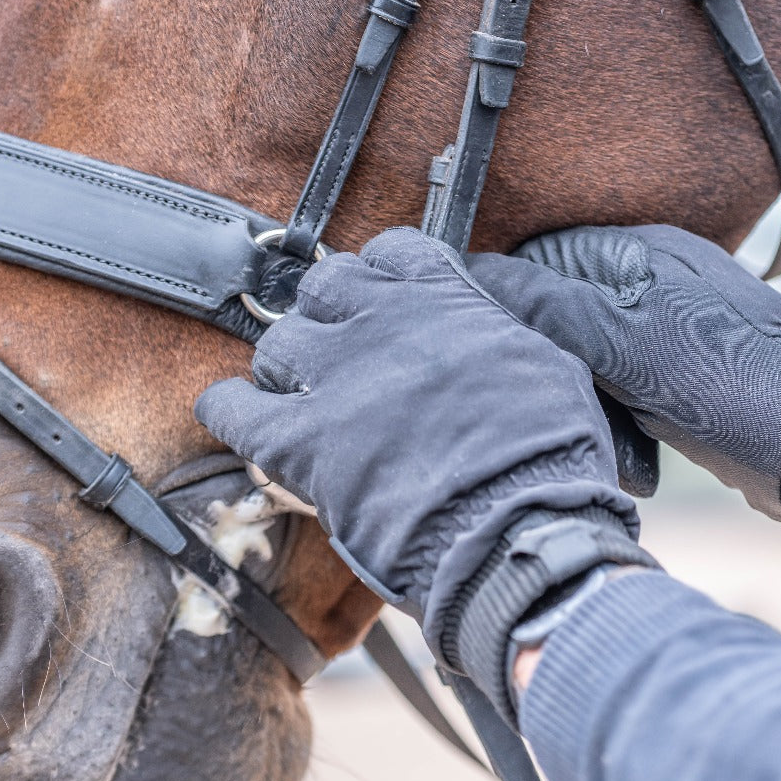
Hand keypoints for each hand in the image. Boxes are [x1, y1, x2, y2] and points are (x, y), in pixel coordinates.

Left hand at [195, 229, 648, 712]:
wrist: (517, 528)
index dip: (387, 280)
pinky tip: (238, 416)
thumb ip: (500, 335)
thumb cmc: (550, 457)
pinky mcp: (298, 441)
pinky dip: (229, 409)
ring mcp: (334, 378)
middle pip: (324, 287)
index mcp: (444, 299)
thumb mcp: (549, 365)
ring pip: (277, 343)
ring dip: (289, 369)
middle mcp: (381, 323)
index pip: (393, 251)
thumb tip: (485, 335)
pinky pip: (230, 407)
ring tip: (305, 401)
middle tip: (345, 358)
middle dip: (331, 317)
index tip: (390, 306)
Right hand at [467, 226, 780, 557]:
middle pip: (566, 316)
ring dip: (595, 409)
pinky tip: (640, 460)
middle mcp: (658, 279)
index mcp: (639, 251)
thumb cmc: (726, 386)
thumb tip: (474, 274)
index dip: (513, 311)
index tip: (499, 358)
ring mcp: (678, 326)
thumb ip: (545, 303)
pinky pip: (632, 390)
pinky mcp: (693, 372)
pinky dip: (627, 425)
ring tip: (616, 450)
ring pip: (596, 361)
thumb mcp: (618, 342)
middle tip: (565, 415)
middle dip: (559, 372)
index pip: (538, 263)